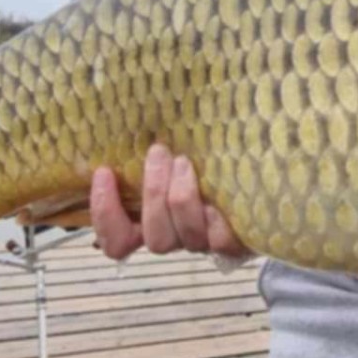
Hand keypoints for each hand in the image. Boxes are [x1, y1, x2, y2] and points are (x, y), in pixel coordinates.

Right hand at [90, 144, 248, 262]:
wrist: (253, 183)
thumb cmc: (196, 159)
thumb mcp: (165, 156)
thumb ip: (144, 153)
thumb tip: (114, 114)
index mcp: (147, 225)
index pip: (116, 243)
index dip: (105, 215)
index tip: (104, 172)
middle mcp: (175, 238)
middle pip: (155, 240)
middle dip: (153, 193)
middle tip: (158, 152)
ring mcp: (204, 242)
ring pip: (186, 238)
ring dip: (180, 198)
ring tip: (184, 162)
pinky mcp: (234, 242)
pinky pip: (220, 240)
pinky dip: (214, 217)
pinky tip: (213, 194)